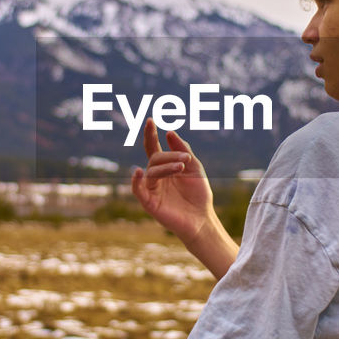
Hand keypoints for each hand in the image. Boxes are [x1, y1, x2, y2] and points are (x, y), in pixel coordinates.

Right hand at [130, 119, 214, 243]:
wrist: (202, 218)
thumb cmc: (198, 193)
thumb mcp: (195, 167)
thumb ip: (183, 150)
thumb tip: (169, 132)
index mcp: (165, 167)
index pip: (154, 148)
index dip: (150, 134)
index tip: (150, 120)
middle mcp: (156, 176)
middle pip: (155, 158)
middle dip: (170, 156)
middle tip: (186, 159)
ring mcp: (152, 189)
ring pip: (152, 172)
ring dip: (166, 167)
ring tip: (181, 167)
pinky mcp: (150, 203)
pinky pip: (138, 190)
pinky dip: (136, 181)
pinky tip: (138, 172)